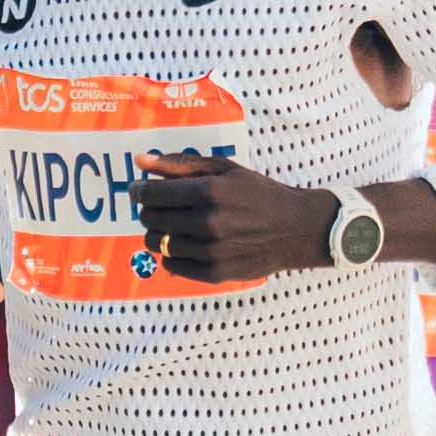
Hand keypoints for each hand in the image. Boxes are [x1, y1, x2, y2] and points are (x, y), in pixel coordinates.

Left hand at [132, 150, 344, 281]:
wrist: (297, 229)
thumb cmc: (259, 193)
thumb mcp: (224, 169)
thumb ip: (179, 164)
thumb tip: (139, 161)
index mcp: (210, 192)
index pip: (153, 194)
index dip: (139, 191)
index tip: (138, 190)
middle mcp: (209, 223)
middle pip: (152, 220)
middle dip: (148, 211)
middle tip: (158, 207)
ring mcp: (212, 251)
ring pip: (159, 244)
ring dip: (157, 234)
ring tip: (170, 226)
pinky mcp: (215, 274)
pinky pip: (173, 266)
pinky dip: (171, 255)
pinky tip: (184, 244)